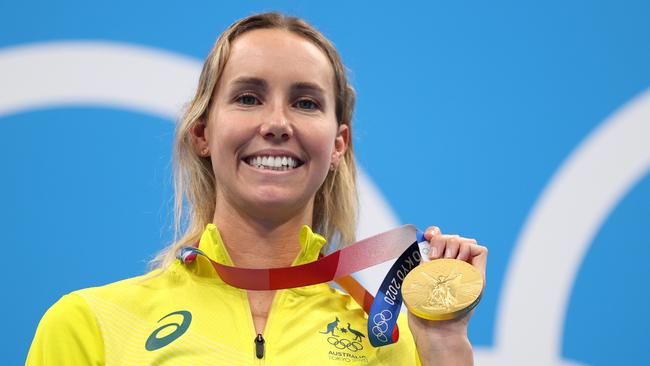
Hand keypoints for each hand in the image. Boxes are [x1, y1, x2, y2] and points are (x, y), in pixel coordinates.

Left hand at [407, 226, 487, 364]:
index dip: (435, 233)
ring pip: (466, 241)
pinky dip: (468, 249)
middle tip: (433, 256)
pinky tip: (457, 261)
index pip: (441, 240)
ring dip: (453, 244)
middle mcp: (454, 266)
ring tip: (444, 260)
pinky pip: (480, 250)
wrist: (437, 330)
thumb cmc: (425, 312)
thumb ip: (423, 263)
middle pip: (453, 237)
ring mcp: (467, 271)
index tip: (428, 236)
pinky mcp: (478, 276)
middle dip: (442, 240)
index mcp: (438, 266)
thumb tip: (422, 242)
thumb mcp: (419, 280)